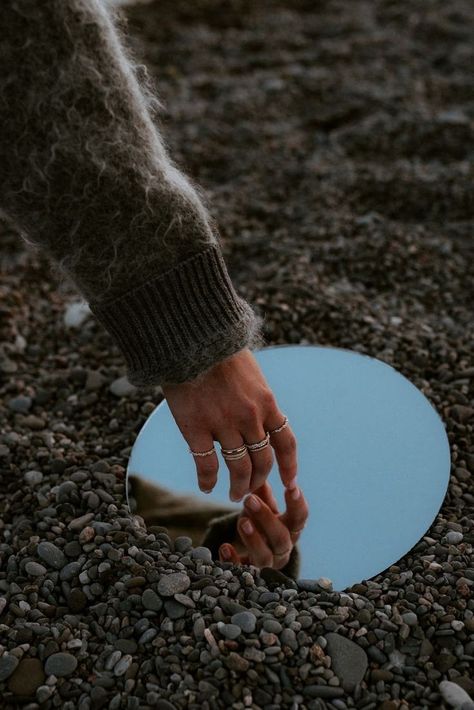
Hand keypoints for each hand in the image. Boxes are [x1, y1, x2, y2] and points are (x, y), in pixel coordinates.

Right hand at [161, 348, 297, 501]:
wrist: (191, 340)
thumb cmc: (219, 353)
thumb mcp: (251, 373)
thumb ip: (257, 398)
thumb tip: (262, 413)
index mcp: (266, 403)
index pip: (286, 442)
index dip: (289, 466)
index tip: (289, 483)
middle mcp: (250, 417)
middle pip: (263, 462)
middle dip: (259, 481)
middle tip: (251, 492)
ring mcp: (224, 425)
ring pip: (239, 469)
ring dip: (238, 487)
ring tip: (232, 495)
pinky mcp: (197, 428)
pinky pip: (207, 465)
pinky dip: (208, 481)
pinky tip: (206, 487)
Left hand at [217, 480, 308, 569]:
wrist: (253, 555)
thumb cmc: (262, 525)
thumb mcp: (265, 508)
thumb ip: (263, 494)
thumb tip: (260, 474)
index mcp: (290, 530)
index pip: (300, 518)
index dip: (297, 503)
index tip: (291, 486)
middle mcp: (282, 549)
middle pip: (281, 538)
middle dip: (266, 518)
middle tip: (249, 499)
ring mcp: (267, 565)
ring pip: (265, 557)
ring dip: (253, 539)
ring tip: (242, 522)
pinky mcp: (249, 576)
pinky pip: (242, 571)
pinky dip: (233, 560)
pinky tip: (224, 548)